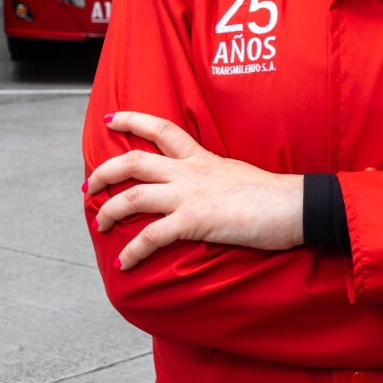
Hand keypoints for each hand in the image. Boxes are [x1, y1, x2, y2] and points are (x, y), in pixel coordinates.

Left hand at [87, 112, 302, 270]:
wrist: (294, 205)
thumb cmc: (272, 196)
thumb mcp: (235, 174)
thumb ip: (212, 178)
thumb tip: (205, 191)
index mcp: (200, 158)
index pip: (160, 127)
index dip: (132, 119)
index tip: (111, 119)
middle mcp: (189, 171)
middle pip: (133, 161)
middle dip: (104, 172)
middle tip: (89, 186)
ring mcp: (189, 194)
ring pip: (133, 196)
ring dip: (109, 211)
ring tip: (99, 224)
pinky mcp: (195, 220)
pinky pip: (152, 236)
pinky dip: (133, 251)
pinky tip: (125, 263)